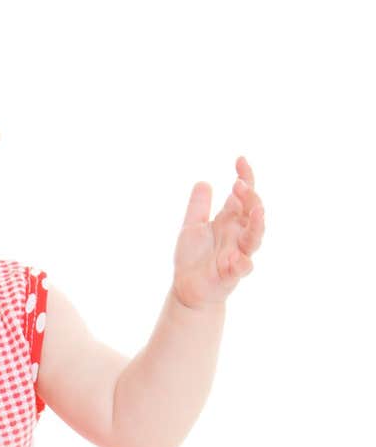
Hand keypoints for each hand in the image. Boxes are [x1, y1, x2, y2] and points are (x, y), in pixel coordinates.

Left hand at [172, 156, 265, 309]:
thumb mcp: (191, 226)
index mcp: (230, 220)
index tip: (240, 160)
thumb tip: (204, 182)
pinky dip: (242, 263)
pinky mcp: (232, 274)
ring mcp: (238, 253)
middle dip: (249, 197)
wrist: (187, 286)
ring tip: (257, 210)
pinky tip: (237, 257)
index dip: (246, 177)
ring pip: (255, 237)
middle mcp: (238, 234)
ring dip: (257, 224)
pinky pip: (243, 268)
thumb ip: (199, 206)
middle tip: (239, 185)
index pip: (244, 195)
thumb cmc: (193, 257)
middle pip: (252, 211)